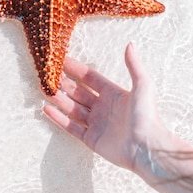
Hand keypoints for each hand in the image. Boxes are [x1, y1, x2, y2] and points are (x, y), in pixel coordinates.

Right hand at [43, 42, 167, 171]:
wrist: (147, 148)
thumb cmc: (147, 117)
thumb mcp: (142, 86)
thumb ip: (134, 65)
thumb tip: (130, 44)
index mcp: (113, 94)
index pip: (90, 78)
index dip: (76, 69)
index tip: (62, 61)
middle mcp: (103, 108)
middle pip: (78, 92)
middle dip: (64, 84)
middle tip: (49, 75)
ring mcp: (96, 124)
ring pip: (72, 108)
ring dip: (58, 99)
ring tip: (45, 89)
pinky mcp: (91, 139)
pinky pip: (71, 127)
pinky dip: (58, 118)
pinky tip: (47, 109)